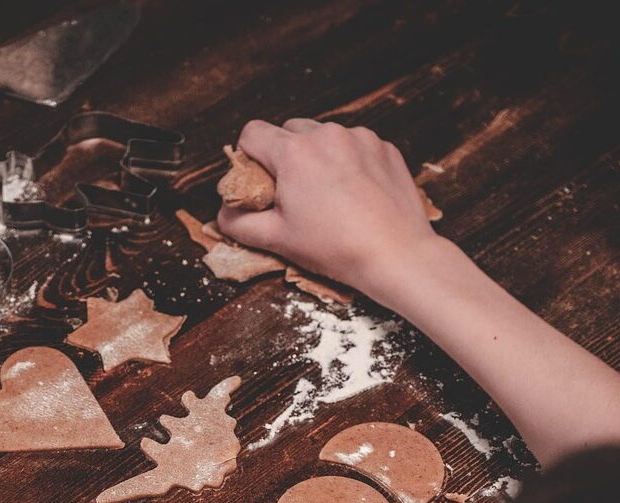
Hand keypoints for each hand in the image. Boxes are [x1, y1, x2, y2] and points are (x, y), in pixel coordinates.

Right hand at [217, 118, 439, 297]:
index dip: (248, 158)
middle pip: (288, 131)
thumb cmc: (337, 249)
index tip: (259, 182)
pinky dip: (349, 163)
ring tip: (328, 197)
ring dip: (318, 159)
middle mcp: (326, 135)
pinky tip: (355, 195)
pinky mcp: (384, 148)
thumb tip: (223, 215)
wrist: (396, 255)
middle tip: (294, 194)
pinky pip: (355, 146)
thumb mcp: (278, 240)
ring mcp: (359, 138)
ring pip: (323, 137)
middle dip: (284, 158)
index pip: (252, 133)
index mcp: (293, 153)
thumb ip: (239, 224)